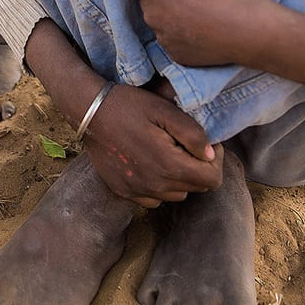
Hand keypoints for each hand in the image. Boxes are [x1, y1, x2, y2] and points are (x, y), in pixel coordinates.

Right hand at [80, 82, 221, 206]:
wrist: (89, 112)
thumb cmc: (128, 106)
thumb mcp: (165, 109)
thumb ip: (192, 133)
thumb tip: (209, 155)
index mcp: (169, 166)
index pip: (212, 179)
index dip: (215, 161)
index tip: (207, 144)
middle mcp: (155, 186)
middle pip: (196, 188)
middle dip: (198, 167)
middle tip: (185, 145)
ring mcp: (138, 192)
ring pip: (176, 194)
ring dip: (179, 178)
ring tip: (168, 153)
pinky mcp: (124, 192)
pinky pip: (154, 199)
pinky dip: (159, 186)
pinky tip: (150, 164)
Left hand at [120, 0, 267, 68]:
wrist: (252, 32)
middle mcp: (153, 14)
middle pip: (144, 1)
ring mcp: (162, 37)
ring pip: (157, 21)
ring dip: (169, 17)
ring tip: (197, 15)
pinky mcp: (174, 55)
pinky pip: (170, 39)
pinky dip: (180, 35)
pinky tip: (201, 32)